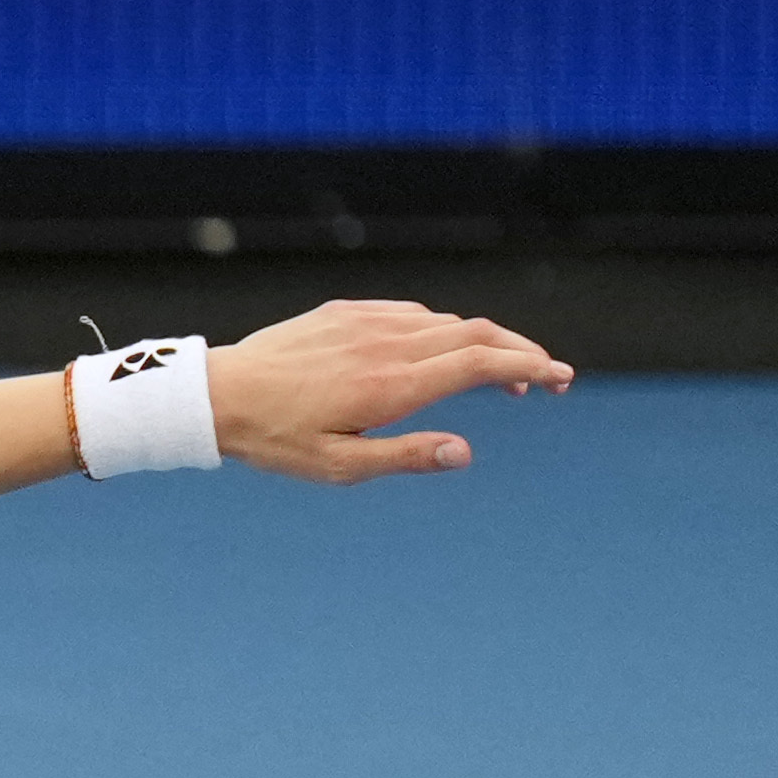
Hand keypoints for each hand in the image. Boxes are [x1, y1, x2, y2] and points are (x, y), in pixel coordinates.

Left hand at [202, 298, 572, 483]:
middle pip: (477, 334)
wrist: (217, 394)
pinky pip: (411, 313)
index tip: (561, 379)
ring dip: (484, 343)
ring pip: (446, 322)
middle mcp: (386, 343)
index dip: (529, 368)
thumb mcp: (340, 467)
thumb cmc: (276, 440)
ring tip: (500, 374)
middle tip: (547, 378)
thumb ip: (405, 456)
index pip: (481, 364)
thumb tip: (464, 453)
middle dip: (522, 352)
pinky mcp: (347, 311)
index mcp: (391, 385)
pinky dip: (443, 330)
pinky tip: (442, 353)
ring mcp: (367, 321)